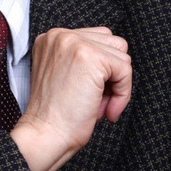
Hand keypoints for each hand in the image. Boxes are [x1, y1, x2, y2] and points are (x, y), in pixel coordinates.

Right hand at [11, 26, 131, 170]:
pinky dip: (123, 95)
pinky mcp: (91, 57)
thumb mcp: (65, 77)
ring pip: (121, 56)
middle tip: (96, 101)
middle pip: (112, 43)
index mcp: (51, 38)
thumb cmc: (55, 116)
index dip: (102, 70)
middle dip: (111, 75)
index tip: (91, 95)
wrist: (44, 135)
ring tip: (98, 105)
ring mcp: (75, 43)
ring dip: (117, 85)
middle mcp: (60, 35)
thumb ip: (83, 61)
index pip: (97, 39)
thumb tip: (118, 60)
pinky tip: (106, 110)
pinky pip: (125, 70)